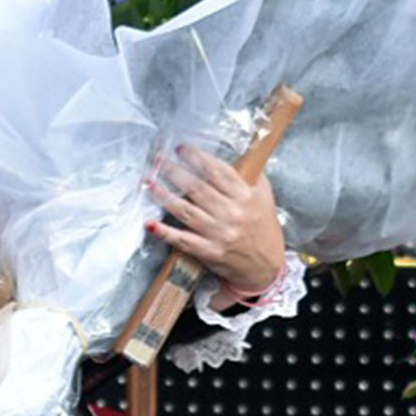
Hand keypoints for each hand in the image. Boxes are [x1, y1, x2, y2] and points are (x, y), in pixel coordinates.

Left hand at [144, 144, 285, 308]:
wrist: (266, 267)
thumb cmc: (263, 228)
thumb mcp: (265, 198)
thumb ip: (252, 176)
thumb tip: (238, 154)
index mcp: (245, 196)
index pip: (217, 171)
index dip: (197, 157)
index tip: (181, 148)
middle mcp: (232, 213)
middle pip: (197, 188)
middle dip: (174, 171)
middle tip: (158, 160)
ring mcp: (219, 233)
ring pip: (186, 210)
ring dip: (164, 195)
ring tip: (149, 182)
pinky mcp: (209, 252)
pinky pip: (183, 240)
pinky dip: (165, 232)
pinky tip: (151, 223)